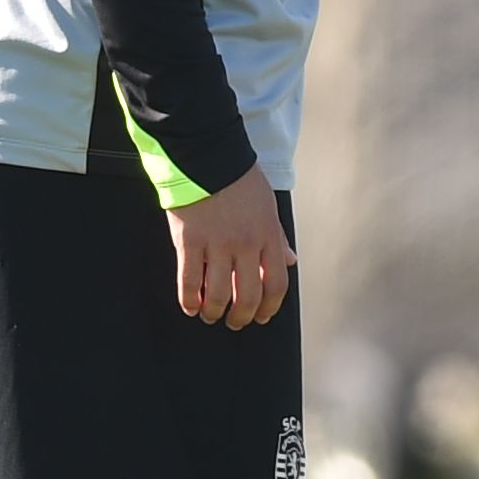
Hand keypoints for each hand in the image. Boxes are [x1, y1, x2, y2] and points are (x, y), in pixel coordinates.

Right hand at [166, 167, 292, 329]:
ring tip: (211, 316)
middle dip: (241, 316)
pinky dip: (189, 300)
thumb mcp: (268, 204)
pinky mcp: (189, 241)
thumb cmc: (238, 178)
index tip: (262, 317)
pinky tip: (190, 307)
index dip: (269, 307)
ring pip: (217, 294)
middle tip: (235, 322)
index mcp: (267, 235)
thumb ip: (277, 236)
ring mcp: (216, 244)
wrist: (206, 156)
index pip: (276, 283)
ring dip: (214, 312)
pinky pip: (189, 281)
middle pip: (247, 295)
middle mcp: (245, 244)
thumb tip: (290, 261)